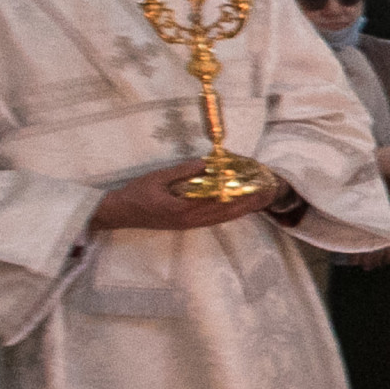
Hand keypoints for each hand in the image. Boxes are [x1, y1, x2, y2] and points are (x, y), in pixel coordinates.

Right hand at [90, 160, 267, 230]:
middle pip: (227, 211)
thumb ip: (181, 171)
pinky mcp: (188, 225)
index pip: (219, 199)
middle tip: (269, 192)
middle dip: (250, 202)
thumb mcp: (157, 177)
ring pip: (224, 218)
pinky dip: (230, 213)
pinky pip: (215, 220)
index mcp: (183, 208)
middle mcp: (191, 219)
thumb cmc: (136, 193)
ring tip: (262, 200)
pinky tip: (240, 209)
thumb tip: (206, 163)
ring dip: (244, 209)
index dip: (240, 192)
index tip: (257, 183)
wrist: (120, 213)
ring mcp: (190, 224)